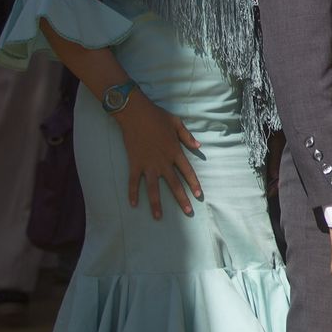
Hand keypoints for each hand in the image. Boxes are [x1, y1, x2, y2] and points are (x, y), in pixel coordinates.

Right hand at [114, 94, 202, 219]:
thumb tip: (199, 147)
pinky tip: (133, 205)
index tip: (199, 196)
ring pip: (153, 188)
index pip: (187, 172)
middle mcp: (163, 162)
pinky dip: (132, 193)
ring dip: (156, 203)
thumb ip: (188, 137)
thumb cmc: (157, 117)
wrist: (135, 114)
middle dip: (181, 199)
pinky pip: (133, 181)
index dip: (194, 184)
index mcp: (175, 152)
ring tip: (158, 217)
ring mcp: (148, 164)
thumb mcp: (177, 123)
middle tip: (188, 212)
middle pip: (174, 184)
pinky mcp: (134, 163)